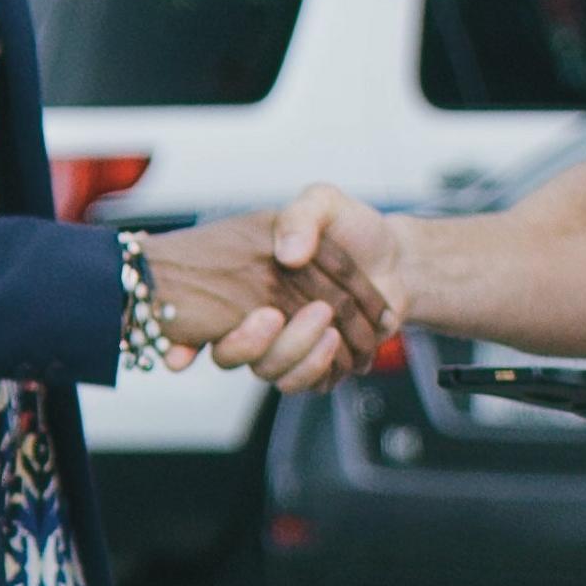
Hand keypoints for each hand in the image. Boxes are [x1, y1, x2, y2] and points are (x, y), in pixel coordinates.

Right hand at [144, 191, 390, 388]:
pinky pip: (305, 382)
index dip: (188, 338)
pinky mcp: (312, 361)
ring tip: (332, 330)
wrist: (397, 259)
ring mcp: (282, 343)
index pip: (200, 316)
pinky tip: (348, 350)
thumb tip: (287, 255)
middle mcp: (254, 316)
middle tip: (310, 313)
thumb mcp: (324, 203)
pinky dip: (325, 369)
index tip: (209, 342)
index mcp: (244, 280)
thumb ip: (301, 217)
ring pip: (270, 372)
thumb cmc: (352, 229)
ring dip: (300, 356)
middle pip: (234, 354)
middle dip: (260, 344)